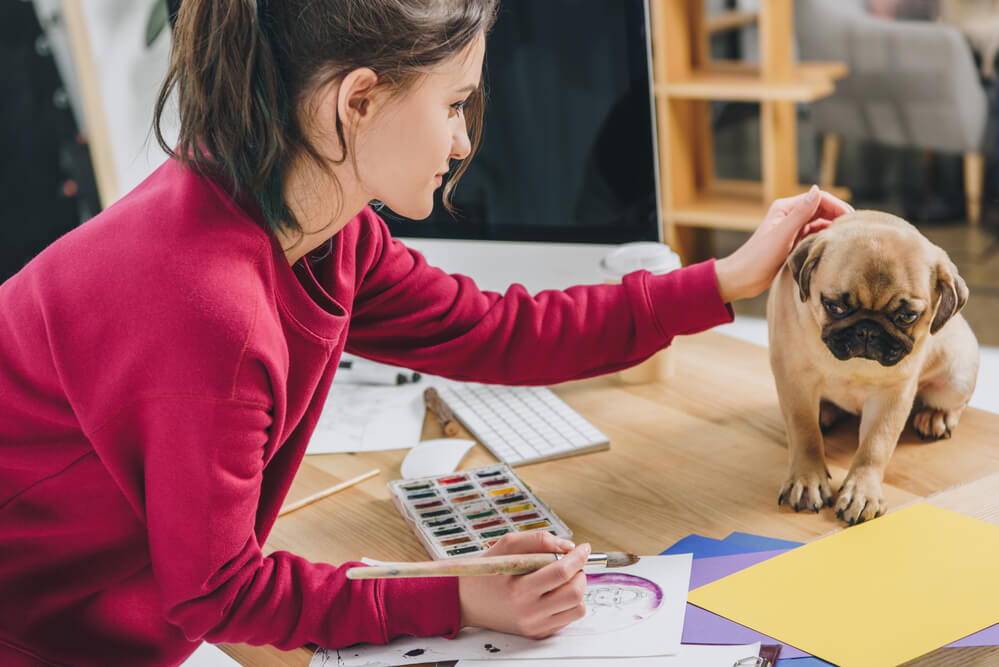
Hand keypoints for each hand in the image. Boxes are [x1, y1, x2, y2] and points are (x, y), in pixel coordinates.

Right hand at [458, 531, 588, 638]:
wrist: (466, 602)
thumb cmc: (486, 572)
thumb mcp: (506, 545)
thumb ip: (538, 540)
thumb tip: (568, 546)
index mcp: (518, 589)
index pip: (561, 572)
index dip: (578, 558)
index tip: (584, 548)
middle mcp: (528, 611)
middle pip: (574, 593)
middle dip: (580, 573)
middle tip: (572, 563)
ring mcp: (534, 625)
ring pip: (577, 608)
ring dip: (577, 588)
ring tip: (564, 578)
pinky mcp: (537, 633)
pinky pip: (568, 618)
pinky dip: (569, 603)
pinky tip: (555, 592)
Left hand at [713, 185, 852, 302]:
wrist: (741, 278)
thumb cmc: (758, 257)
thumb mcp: (782, 235)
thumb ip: (800, 213)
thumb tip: (816, 190)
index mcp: (785, 208)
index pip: (819, 199)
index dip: (837, 206)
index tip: (852, 220)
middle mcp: (789, 216)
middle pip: (821, 210)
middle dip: (838, 217)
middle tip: (855, 230)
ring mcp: (791, 230)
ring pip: (819, 224)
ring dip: (832, 228)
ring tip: (847, 238)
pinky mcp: (792, 243)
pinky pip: (813, 236)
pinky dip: (824, 239)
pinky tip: (833, 247)